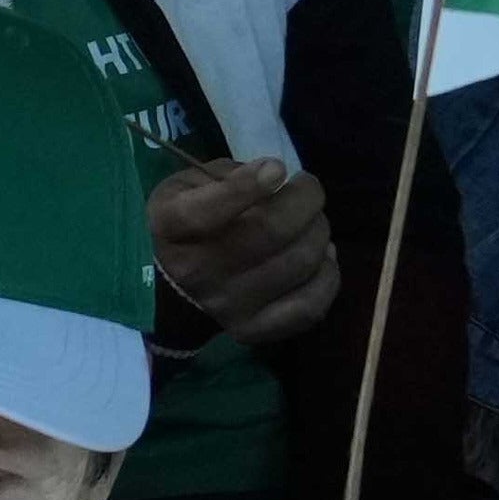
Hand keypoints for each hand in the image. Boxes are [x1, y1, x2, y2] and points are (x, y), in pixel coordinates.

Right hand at [147, 155, 341, 351]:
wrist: (170, 290)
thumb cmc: (186, 226)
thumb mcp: (186, 186)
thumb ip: (227, 176)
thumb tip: (276, 178)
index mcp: (170, 225)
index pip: (206, 211)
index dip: (248, 186)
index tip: (277, 169)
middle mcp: (195, 270)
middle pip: (269, 231)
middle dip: (304, 200)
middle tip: (307, 190)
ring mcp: (227, 305)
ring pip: (298, 262)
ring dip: (320, 233)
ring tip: (314, 222)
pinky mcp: (253, 330)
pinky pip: (309, 306)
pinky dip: (328, 275)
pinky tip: (323, 257)